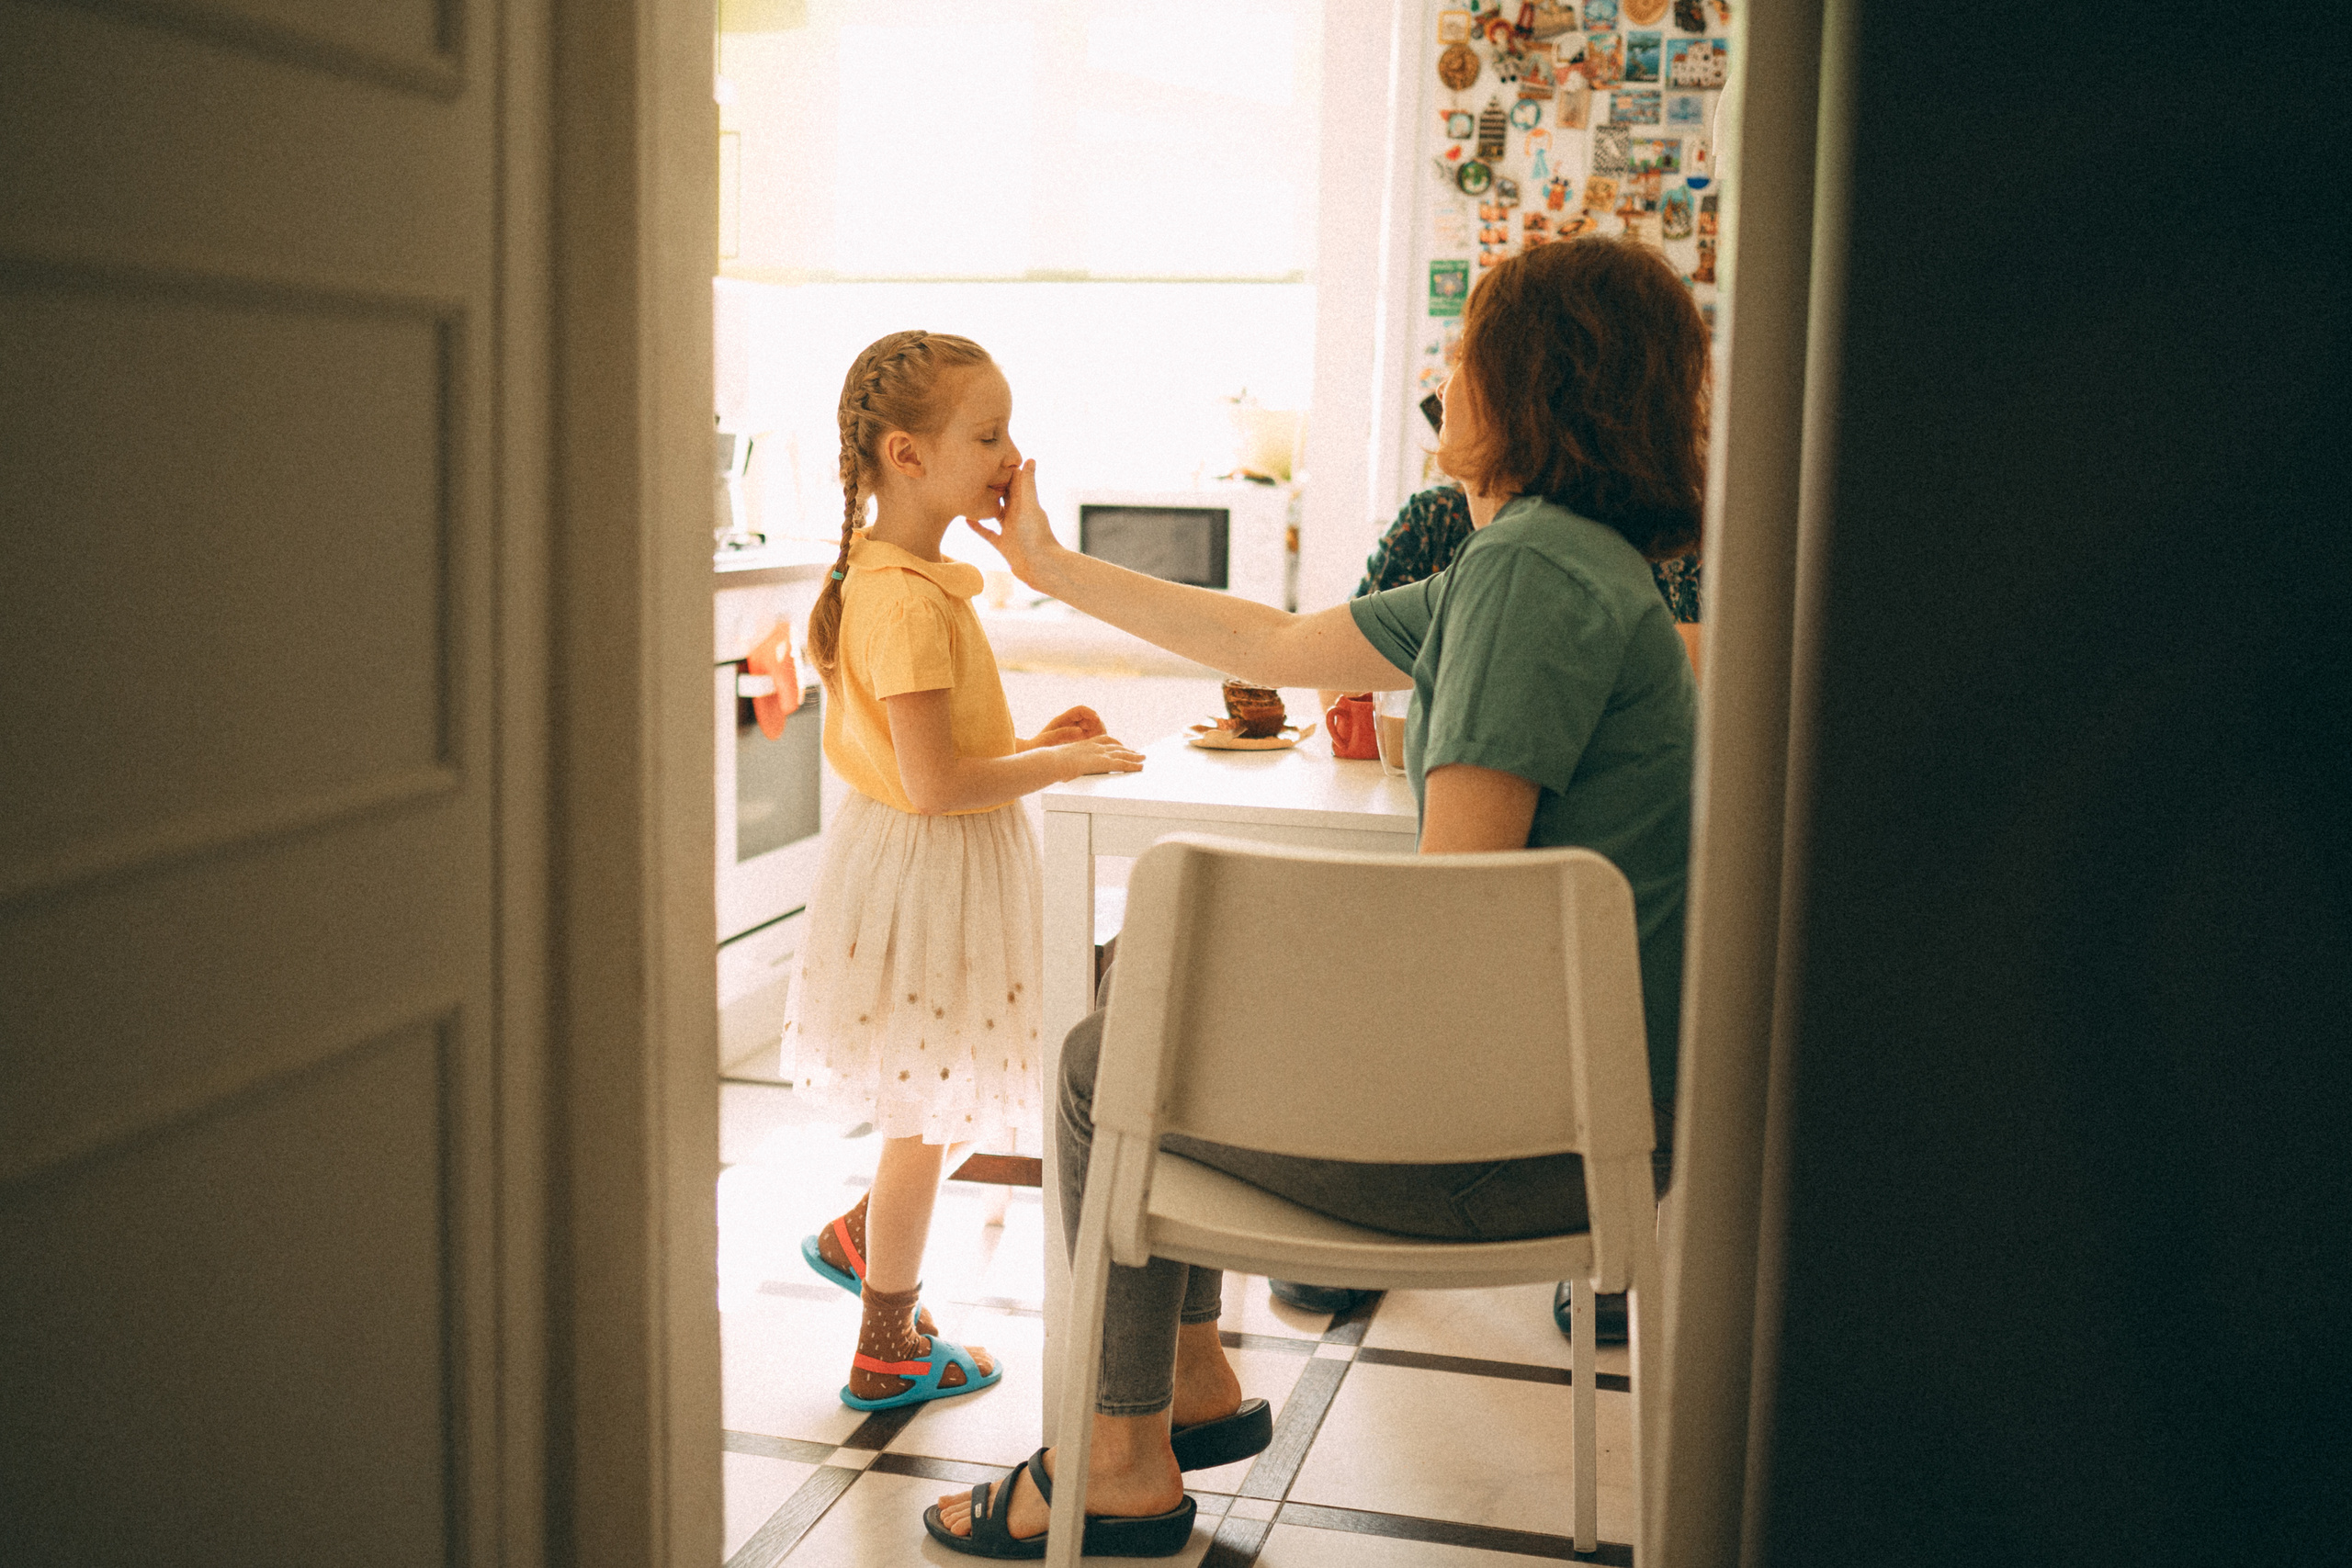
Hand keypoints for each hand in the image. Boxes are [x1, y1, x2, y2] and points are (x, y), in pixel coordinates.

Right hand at [964, 459, 1063, 588]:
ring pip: (994, 513)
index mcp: (1025, 502)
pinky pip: (988, 533)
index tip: (990, 457)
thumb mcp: (1029, 506)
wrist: (1041, 567)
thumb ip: (1028, 484)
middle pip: (1003, 495)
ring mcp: (1010, 529)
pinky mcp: (1004, 545)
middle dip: (991, 485)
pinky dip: (978, 526)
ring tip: (966, 494)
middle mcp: (1018, 514)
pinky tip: (966, 519)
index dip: (1003, 470)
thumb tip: (1031, 459)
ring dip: (983, 504)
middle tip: (972, 472)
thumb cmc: (1037, 535)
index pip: (1014, 481)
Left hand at [1023, 705, 1105, 748]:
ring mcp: (1075, 733)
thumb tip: (1079, 731)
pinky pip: (1091, 738)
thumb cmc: (1037, 747)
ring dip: (1098, 733)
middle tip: (1100, 735)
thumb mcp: (1048, 740)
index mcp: (1063, 720)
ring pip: (1093, 728)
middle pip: (1089, 718)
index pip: (1080, 710)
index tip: (1096, 719)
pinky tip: (1094, 748)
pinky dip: (1095, 741)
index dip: (1090, 712)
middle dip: (1097, 724)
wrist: (1031, 755)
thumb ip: (1063, 733)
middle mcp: (1070, 724)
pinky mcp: (1078, 742)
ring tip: (1098, 743)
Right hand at [1056, 734, 1143, 778]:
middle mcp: (1095, 746)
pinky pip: (1123, 764)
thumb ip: (1067, 765)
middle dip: (1127, 750)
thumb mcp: (1061, 761)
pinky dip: (1133, 766)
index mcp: (1085, 744)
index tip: (1120, 744)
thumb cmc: (1052, 763)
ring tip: (1143, 758)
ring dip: (1134, 757)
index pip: (1103, 740)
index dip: (1114, 743)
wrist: (1053, 761)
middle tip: (1136, 752)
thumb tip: (1063, 773)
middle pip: (1116, 747)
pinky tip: (1140, 767)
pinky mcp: (1104, 762)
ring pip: (1122, 755)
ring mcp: (1100, 753)